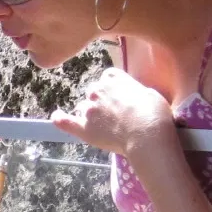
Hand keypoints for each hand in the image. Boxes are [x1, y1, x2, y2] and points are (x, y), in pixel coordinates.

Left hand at [49, 67, 175, 158]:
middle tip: (116, 114)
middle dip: (102, 101)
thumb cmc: (154, 113)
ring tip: (106, 126)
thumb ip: (134, 90)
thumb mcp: (149, 93)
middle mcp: (97, 91)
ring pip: (84, 107)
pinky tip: (57, 116)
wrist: (146, 135)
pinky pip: (66, 122)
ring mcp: (89, 110)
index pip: (107, 77)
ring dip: (91, 113)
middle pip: (94, 92)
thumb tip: (131, 95)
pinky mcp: (84, 128)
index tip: (121, 96)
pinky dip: (60, 119)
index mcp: (112, 79)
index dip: (114, 87)